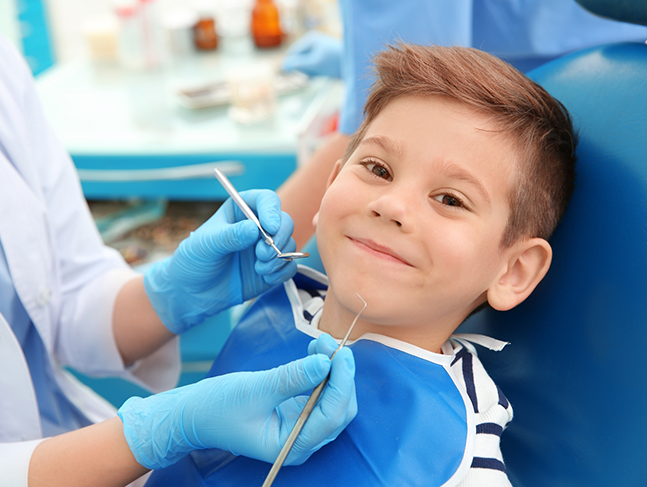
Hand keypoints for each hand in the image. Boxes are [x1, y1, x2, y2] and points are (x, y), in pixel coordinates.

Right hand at [118, 334, 356, 469]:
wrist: (194, 414)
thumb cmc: (218, 407)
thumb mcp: (255, 389)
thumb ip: (292, 378)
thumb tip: (324, 362)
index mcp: (291, 446)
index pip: (331, 415)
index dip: (341, 383)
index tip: (341, 354)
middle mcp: (301, 441)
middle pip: (338, 409)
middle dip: (339, 375)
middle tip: (331, 343)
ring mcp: (300, 427)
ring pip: (332, 399)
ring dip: (331, 370)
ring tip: (321, 342)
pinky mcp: (295, 413)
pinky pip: (318, 392)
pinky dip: (320, 372)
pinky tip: (315, 352)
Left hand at [144, 190, 297, 332]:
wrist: (193, 293)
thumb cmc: (195, 261)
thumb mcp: (206, 245)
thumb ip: (230, 236)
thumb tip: (254, 229)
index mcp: (240, 210)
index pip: (266, 200)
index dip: (272, 211)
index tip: (270, 227)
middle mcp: (257, 226)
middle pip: (284, 221)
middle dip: (278, 238)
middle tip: (261, 254)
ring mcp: (266, 247)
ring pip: (289, 244)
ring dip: (278, 257)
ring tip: (259, 269)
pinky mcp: (272, 268)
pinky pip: (290, 265)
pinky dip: (282, 271)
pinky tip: (265, 278)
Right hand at [281, 31, 342, 77]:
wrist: (355, 65)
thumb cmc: (335, 63)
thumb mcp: (314, 64)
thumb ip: (298, 64)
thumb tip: (282, 66)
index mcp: (310, 39)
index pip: (293, 53)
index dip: (291, 65)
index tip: (291, 76)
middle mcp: (313, 43)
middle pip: (299, 59)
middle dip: (302, 69)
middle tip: (309, 76)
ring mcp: (318, 50)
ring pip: (305, 65)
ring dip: (308, 72)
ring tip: (317, 75)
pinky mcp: (323, 59)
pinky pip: (313, 68)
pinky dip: (314, 74)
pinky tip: (319, 76)